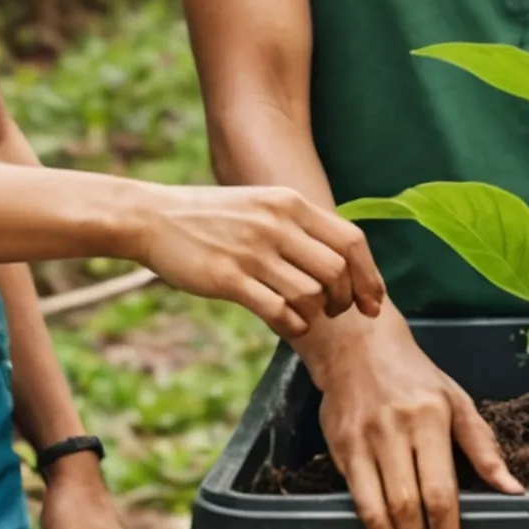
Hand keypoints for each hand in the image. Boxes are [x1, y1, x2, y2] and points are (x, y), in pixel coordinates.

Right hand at [127, 182, 381, 338]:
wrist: (154, 218)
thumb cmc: (213, 217)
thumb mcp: (262, 206)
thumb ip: (299, 227)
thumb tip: (340, 262)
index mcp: (290, 204)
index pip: (352, 241)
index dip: (370, 276)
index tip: (374, 302)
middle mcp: (276, 224)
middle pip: (337, 271)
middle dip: (345, 300)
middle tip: (336, 312)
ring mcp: (252, 252)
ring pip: (310, 293)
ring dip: (317, 314)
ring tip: (308, 316)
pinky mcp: (228, 278)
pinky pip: (279, 310)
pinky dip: (293, 325)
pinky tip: (289, 325)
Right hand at [315, 310, 519, 528]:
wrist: (357, 346)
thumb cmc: (416, 378)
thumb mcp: (458, 401)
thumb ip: (483, 448)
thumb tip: (512, 490)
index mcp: (432, 418)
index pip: (441, 491)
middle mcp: (395, 431)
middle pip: (408, 507)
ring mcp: (363, 441)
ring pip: (378, 511)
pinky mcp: (339, 449)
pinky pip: (357, 500)